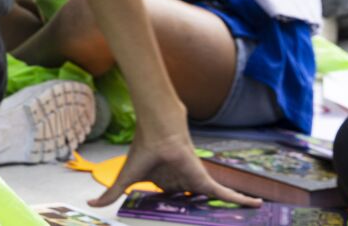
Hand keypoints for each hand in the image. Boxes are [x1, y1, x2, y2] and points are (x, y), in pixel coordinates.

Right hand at [90, 129, 262, 208]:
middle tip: (205, 221)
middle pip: (192, 205)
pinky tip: (258, 206)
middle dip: (199, 214)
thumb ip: (111, 194)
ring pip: (211, 202)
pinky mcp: (206, 180)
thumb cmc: (143, 151)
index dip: (176, 211)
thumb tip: (89, 204)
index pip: (172, 201)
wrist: (159, 131)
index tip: (178, 219)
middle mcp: (182, 184)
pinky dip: (243, 200)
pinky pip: (227, 194)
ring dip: (224, 210)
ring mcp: (195, 182)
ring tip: (236, 219)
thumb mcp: (125, 179)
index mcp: (165, 183)